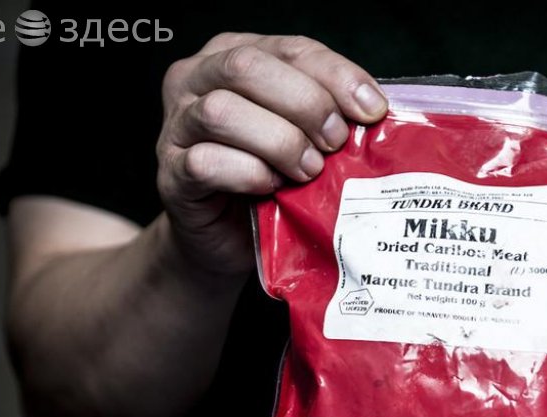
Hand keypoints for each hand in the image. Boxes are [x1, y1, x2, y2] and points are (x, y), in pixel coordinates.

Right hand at [156, 33, 387, 274]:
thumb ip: (326, 113)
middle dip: (304, 103)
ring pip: (222, 111)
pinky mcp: (170, 174)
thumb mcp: (303, 136)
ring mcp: (176, 126)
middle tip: (334, 142)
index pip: (289, 47)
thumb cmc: (270, 180)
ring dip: (278, 141)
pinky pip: (206, 162)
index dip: (336, 75)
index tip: (372, 110)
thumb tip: (375, 109)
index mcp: (232, 55)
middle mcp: (195, 80)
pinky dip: (248, 174)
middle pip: (248, 67)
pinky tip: (272, 188)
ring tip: (308, 170)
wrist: (227, 239)